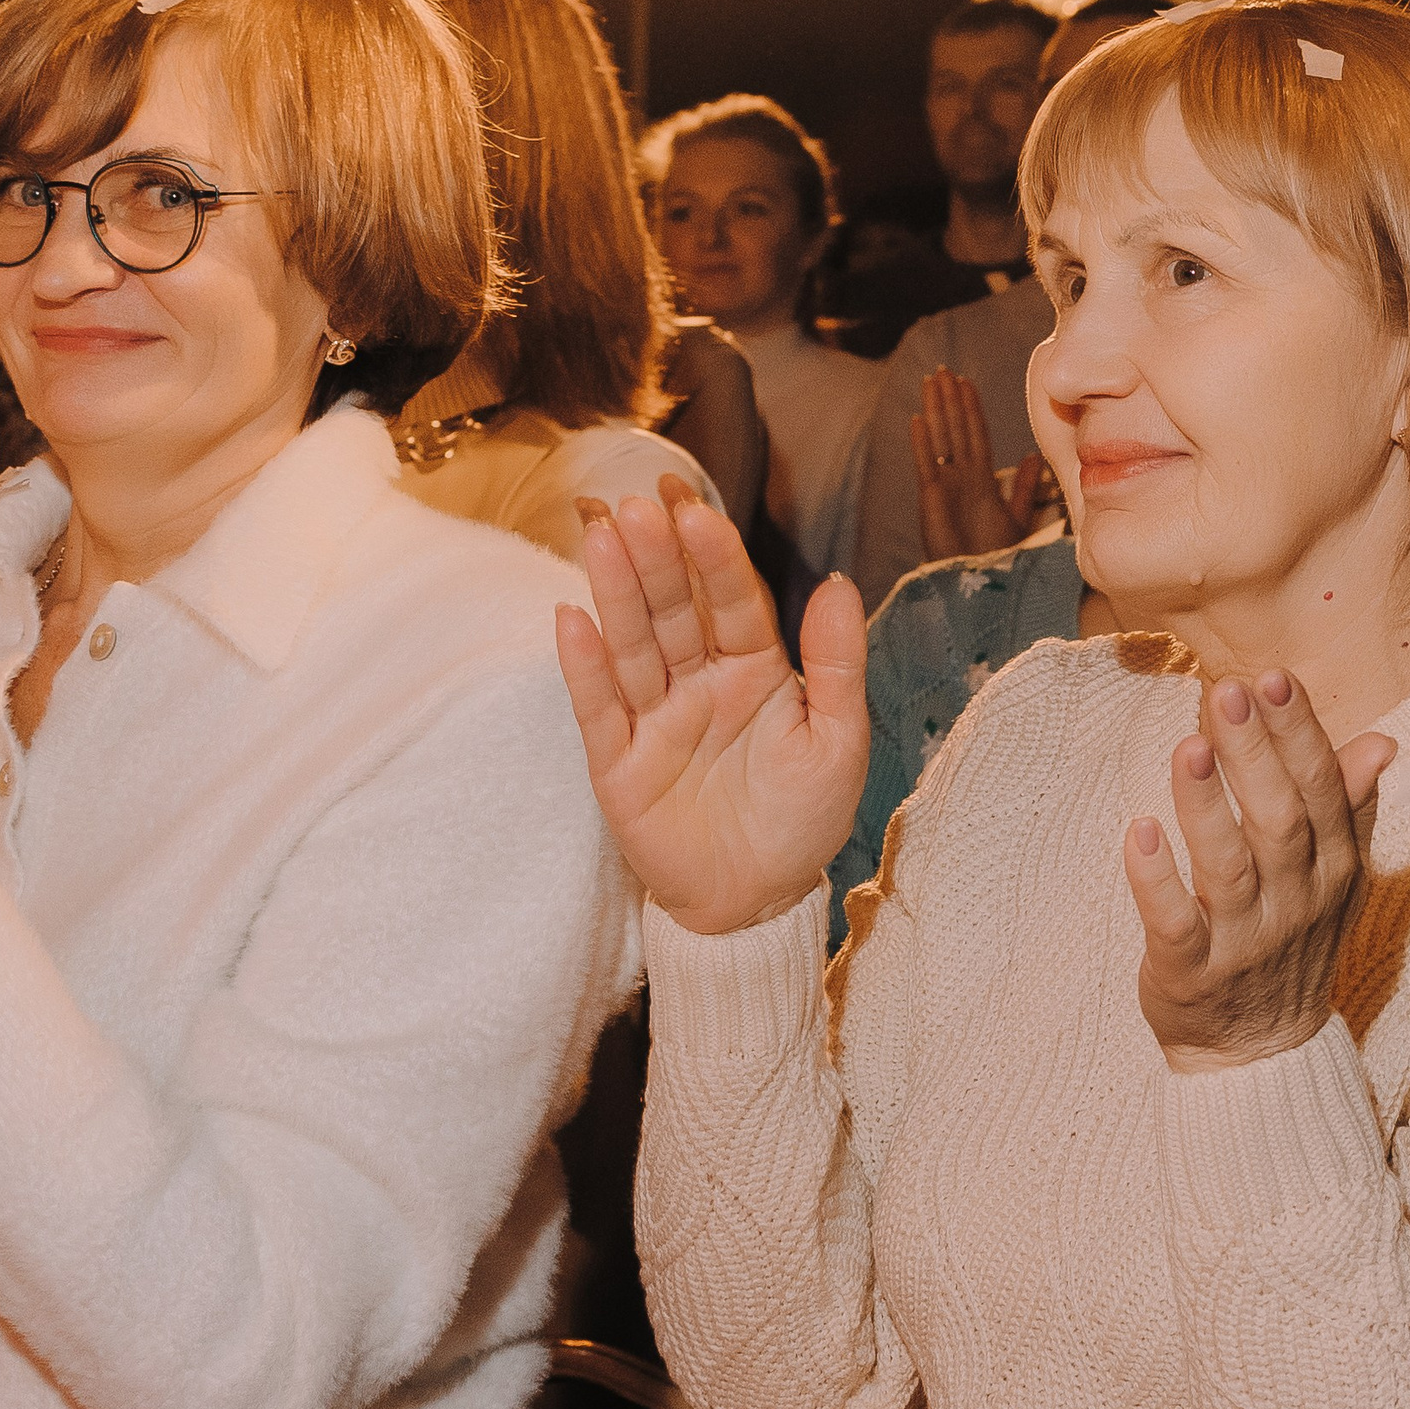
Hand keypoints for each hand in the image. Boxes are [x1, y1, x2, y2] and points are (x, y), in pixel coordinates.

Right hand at [555, 478, 869, 935]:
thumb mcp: (838, 742)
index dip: (713, 557)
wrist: (757, 901)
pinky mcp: (617, 761)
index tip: (695, 510)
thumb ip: (836, 664)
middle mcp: (698, 683)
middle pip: (673, 612)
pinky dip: (584, 668)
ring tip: (601, 536)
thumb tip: (836, 581)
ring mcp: (653, 718)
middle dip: (656, 560)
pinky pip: (597, 709)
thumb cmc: (802, 820)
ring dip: (615, 593)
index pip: (731, 602)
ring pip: (632, 646)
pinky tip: (570, 620)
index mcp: (754, 670)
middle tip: (637, 506)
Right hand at [912, 366, 1044, 561]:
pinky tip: (918, 420)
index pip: (975, 434)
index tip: (965, 382)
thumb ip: (1024, 487)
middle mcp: (961, 478)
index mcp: (980, 480)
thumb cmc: (995, 557)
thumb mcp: (1017, 517)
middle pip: (955, 429)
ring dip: (936, 409)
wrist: (977, 584)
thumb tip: (1034, 456)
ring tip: (930, 382)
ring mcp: (945, 486)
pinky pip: (926, 464)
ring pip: (941, 439)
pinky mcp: (931, 499)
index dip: (970, 408)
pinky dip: (922, 443)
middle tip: (943, 370)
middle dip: (950, 399)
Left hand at [1126, 670, 1395, 1072]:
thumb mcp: (1336, 878)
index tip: (1273, 678)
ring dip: (1207, 805)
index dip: (1299, 734)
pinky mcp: (1193, 972)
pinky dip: (1157, 879)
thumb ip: (1350, 807)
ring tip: (1188, 746)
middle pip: (1280, 818)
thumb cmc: (1293, 943)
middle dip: (1255, 752)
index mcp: (1333, 870)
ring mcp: (1245, 939)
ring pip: (1228, 865)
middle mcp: (1296, 901)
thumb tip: (1381, 741)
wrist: (1264, 1051)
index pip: (1321, 791)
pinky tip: (1138, 831)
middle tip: (1228, 691)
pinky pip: (1175, 922)